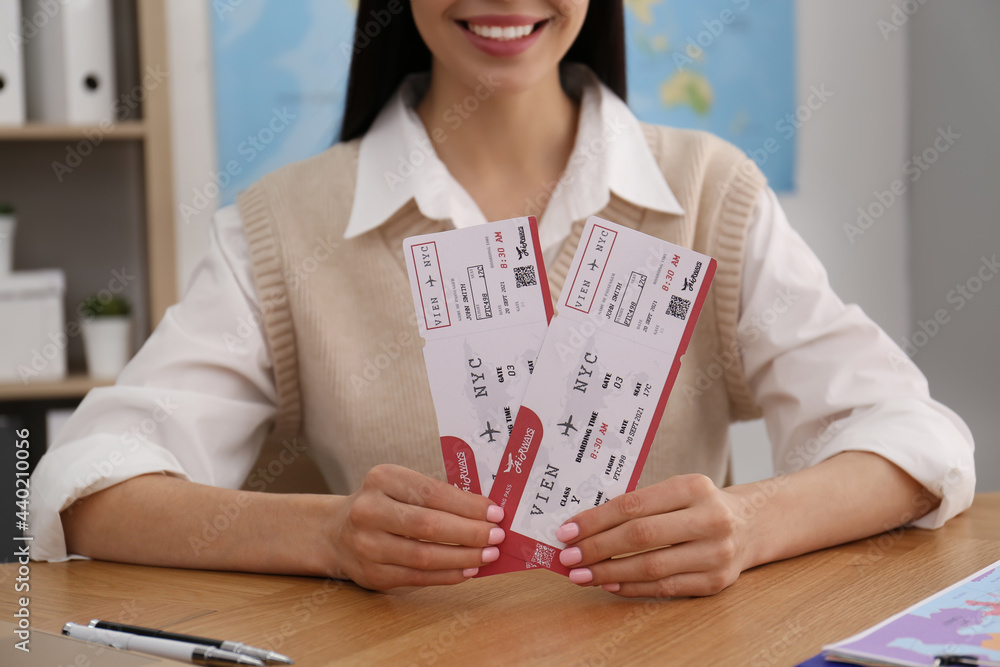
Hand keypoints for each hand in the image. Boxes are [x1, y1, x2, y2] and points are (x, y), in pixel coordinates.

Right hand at [327, 464, 504, 590]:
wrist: (336, 532)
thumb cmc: (383, 504)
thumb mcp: (401, 486)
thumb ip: (437, 495)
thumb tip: (486, 512)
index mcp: (382, 479)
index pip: (432, 492)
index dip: (467, 505)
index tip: (495, 512)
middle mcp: (369, 510)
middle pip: (428, 525)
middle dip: (470, 532)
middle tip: (497, 536)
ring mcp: (367, 545)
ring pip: (424, 556)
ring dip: (463, 558)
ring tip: (488, 555)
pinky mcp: (372, 574)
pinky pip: (417, 577)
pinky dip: (447, 575)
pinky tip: (468, 571)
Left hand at [555, 474, 747, 597]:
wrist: (750, 525)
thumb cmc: (698, 505)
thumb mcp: (676, 491)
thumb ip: (639, 504)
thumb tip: (584, 526)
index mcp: (694, 487)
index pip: (634, 505)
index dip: (596, 519)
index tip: (567, 530)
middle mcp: (710, 519)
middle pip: (640, 536)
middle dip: (597, 548)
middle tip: (568, 556)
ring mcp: (716, 553)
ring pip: (651, 567)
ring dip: (609, 573)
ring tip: (582, 574)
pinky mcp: (716, 581)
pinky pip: (665, 587)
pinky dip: (632, 587)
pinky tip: (610, 584)